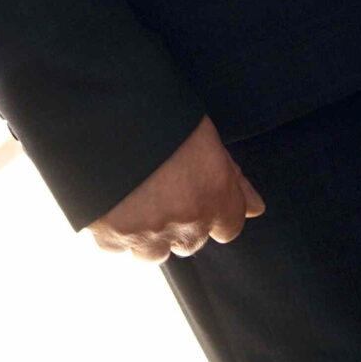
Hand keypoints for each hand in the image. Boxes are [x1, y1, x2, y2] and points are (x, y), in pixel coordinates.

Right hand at [90, 116, 264, 262]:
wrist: (104, 109)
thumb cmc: (159, 110)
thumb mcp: (204, 136)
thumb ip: (232, 178)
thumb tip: (256, 209)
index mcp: (215, 192)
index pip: (230, 227)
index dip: (215, 213)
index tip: (198, 196)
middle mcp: (187, 220)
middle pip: (190, 241)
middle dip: (179, 222)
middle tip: (160, 188)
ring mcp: (148, 233)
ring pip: (154, 252)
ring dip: (148, 233)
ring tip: (134, 197)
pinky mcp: (111, 237)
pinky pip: (118, 247)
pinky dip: (116, 231)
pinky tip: (111, 200)